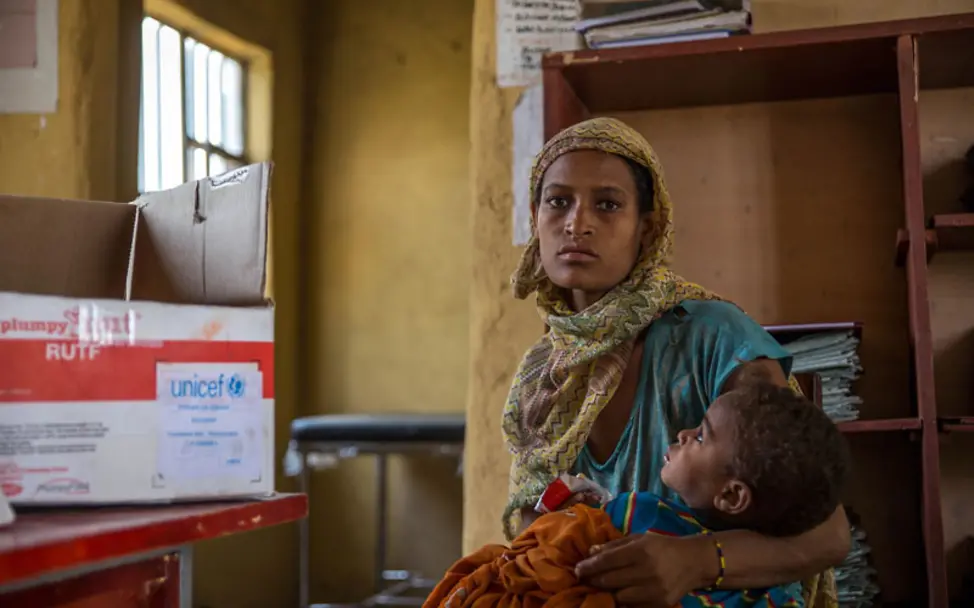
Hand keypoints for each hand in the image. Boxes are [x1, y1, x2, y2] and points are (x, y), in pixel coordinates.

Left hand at [574, 533, 713, 606]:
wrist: (694, 562)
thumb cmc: (662, 546)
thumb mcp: (639, 539)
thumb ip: (615, 545)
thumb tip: (591, 551)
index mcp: (640, 551)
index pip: (607, 561)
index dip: (589, 566)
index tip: (577, 569)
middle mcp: (647, 571)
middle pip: (610, 581)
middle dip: (593, 580)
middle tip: (584, 578)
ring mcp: (654, 590)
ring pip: (619, 597)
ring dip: (608, 592)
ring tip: (602, 586)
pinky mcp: (661, 604)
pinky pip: (633, 606)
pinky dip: (624, 602)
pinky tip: (620, 594)